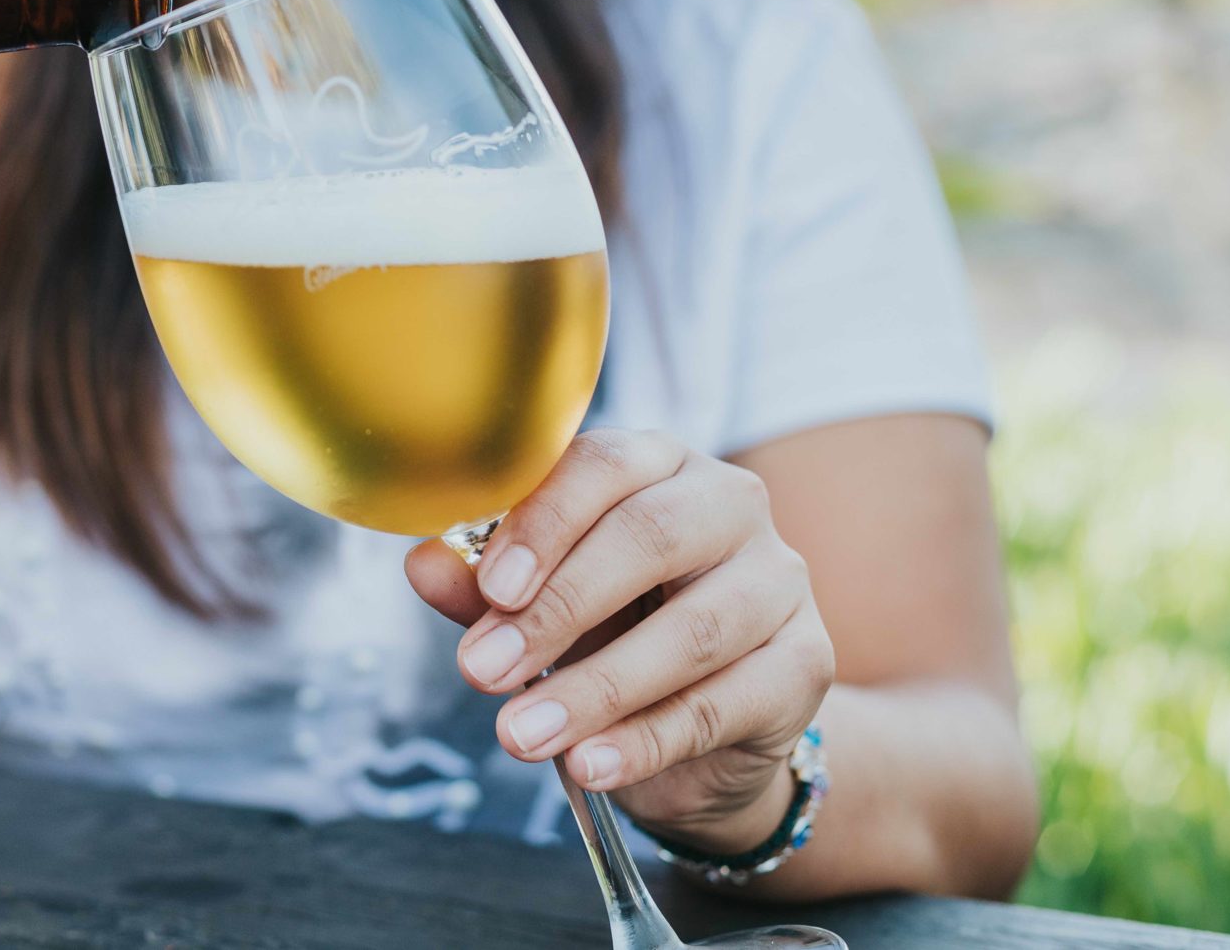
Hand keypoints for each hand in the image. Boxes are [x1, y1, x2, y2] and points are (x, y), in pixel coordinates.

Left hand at [406, 429, 836, 854]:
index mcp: (656, 463)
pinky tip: (588, 766)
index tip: (490, 588)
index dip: (542, 523)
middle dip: (557, 609)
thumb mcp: (541, 603)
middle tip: (481, 671)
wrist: (707, 726)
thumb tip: (423, 563)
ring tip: (519, 736)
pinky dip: (646, 741)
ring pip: (689, 631)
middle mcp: (729, 504)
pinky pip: (723, 705)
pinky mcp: (806, 663)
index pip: (602, 466)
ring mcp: (778, 581)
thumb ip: (485, 582)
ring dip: (594, 690)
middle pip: (648, 537)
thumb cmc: (613, 631)